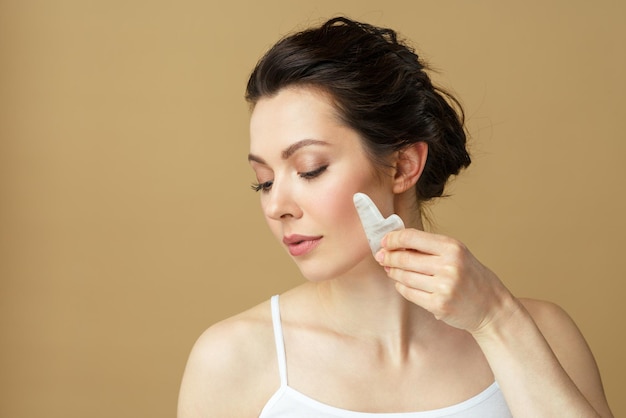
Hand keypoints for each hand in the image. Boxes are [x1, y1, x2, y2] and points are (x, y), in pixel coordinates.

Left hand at [375, 228, 514, 333]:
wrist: (491, 306)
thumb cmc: (470, 277)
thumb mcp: (456, 254)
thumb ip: (429, 248)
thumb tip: (395, 244)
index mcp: (452, 247)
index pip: (412, 237)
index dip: (393, 239)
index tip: (384, 241)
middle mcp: (449, 266)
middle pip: (404, 258)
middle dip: (388, 257)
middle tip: (381, 257)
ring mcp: (444, 287)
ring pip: (404, 276)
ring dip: (393, 272)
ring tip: (390, 270)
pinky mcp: (438, 305)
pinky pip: (409, 293)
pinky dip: (401, 286)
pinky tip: (402, 283)